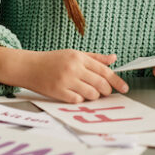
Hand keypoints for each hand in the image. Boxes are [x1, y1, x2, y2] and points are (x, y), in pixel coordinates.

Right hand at [0, 46, 128, 103]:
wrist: (29, 66)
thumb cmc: (52, 60)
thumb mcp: (73, 54)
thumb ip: (94, 58)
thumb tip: (113, 58)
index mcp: (79, 57)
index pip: (104, 71)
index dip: (117, 81)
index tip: (124, 88)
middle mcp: (73, 68)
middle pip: (100, 84)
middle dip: (107, 90)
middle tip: (106, 92)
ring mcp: (65, 80)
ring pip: (91, 94)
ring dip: (94, 96)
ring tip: (89, 93)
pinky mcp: (58, 92)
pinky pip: (77, 100)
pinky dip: (80, 100)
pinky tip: (76, 95)